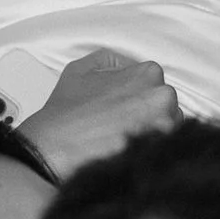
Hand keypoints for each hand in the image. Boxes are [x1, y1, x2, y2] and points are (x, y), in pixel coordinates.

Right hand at [19, 53, 180, 176]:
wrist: (50, 152)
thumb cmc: (65, 115)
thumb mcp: (81, 70)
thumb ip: (111, 60)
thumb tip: (129, 66)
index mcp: (149, 74)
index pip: (157, 89)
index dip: (137, 104)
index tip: (121, 115)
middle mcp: (163, 97)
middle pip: (168, 111)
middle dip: (149, 120)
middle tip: (120, 132)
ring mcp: (165, 128)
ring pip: (169, 134)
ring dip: (151, 139)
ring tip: (120, 146)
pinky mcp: (160, 155)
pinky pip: (164, 156)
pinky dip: (148, 158)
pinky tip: (125, 158)